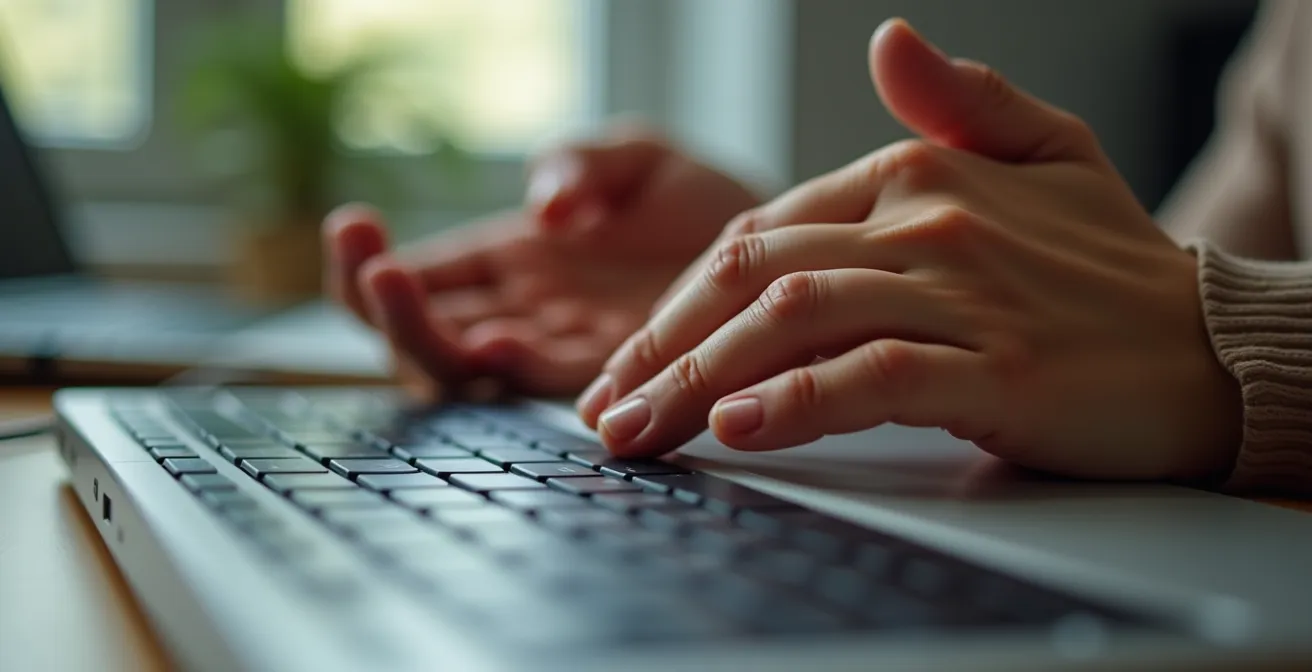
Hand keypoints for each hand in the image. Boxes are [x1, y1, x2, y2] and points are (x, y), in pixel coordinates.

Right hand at [325, 127, 759, 400]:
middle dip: (380, 307)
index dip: (370, 261)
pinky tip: (499, 340)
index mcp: (512, 255)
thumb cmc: (700, 201)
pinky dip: (506, 368)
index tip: (353, 228)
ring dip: (424, 340)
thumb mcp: (636, 157)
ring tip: (406, 292)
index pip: (423, 271)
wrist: (784, 249)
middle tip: (374, 269)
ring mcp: (559, 347)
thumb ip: (580, 164)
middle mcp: (524, 308)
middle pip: (423, 331)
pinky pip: (539, 385)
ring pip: (462, 367)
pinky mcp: (607, 375)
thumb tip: (541, 212)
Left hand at [579, 20, 1241, 482]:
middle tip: (606, 409)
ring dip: (702, 379)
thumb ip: (960, 102)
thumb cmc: (1113, 265)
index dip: (683, 301)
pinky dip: (800, 398)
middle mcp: (929, 223)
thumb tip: (892, 42)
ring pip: (797, 321)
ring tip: (640, 428)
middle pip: (757, 277)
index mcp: (918, 175)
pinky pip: (875, 375)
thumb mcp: (1047, 153)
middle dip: (665, 347)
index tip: (634, 359)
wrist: (1215, 345)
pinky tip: (741, 426)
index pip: (761, 234)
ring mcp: (964, 293)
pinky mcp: (999, 368)